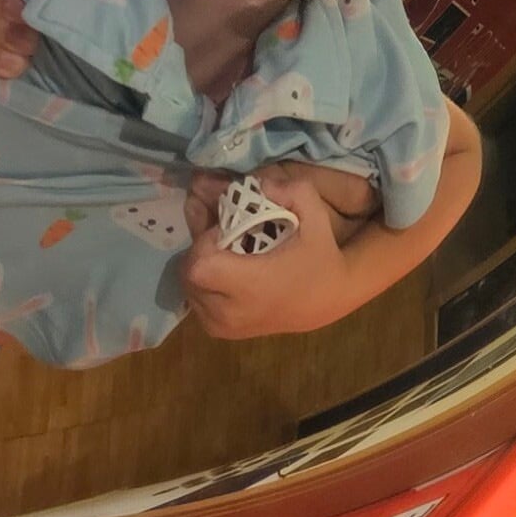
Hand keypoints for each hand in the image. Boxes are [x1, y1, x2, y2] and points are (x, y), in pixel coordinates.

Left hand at [180, 166, 354, 341]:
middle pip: (187, 272)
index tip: (228, 230)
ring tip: (224, 250)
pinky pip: (194, 298)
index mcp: (251, 286)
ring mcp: (222, 326)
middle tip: (223, 235)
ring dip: (199, 262)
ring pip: (187, 285)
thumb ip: (290, 190)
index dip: (206, 240)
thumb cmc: (320, 257)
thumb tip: (258, 185)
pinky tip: (223, 267)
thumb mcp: (314, 215)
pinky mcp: (218, 331)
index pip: (199, 264)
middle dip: (200, 248)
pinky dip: (202, 280)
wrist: (328, 300)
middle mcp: (230, 312)